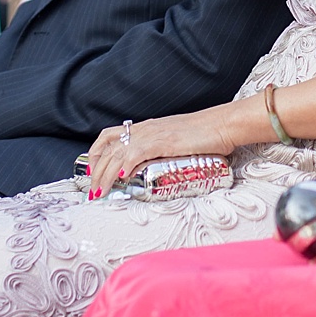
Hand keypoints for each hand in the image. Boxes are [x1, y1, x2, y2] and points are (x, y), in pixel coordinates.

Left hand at [83, 109, 238, 198]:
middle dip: (96, 171)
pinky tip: (123, 176)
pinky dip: (127, 164)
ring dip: (106, 174)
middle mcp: (146, 129)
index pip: (110, 135)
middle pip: (109, 148)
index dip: (96, 153)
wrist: (224, 125)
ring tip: (102, 191)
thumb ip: (163, 151)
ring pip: (119, 152)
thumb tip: (153, 168)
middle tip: (94, 191)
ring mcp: (155, 134)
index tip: (92, 172)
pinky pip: (138, 151)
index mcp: (147, 128)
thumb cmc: (206, 135)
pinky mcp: (165, 141)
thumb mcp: (177, 141)